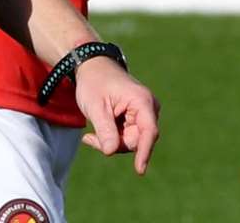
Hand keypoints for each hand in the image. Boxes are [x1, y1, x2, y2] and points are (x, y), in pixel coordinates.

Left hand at [72, 58, 159, 174]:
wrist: (93, 69)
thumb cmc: (94, 84)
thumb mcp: (95, 107)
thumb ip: (104, 130)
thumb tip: (110, 151)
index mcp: (141, 100)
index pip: (148, 131)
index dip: (145, 152)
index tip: (139, 170)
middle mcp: (148, 107)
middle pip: (137, 140)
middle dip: (115, 144)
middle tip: (90, 138)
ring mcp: (144, 113)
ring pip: (132, 141)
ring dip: (111, 142)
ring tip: (91, 134)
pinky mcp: (138, 118)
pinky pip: (128, 138)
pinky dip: (112, 139)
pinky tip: (95, 134)